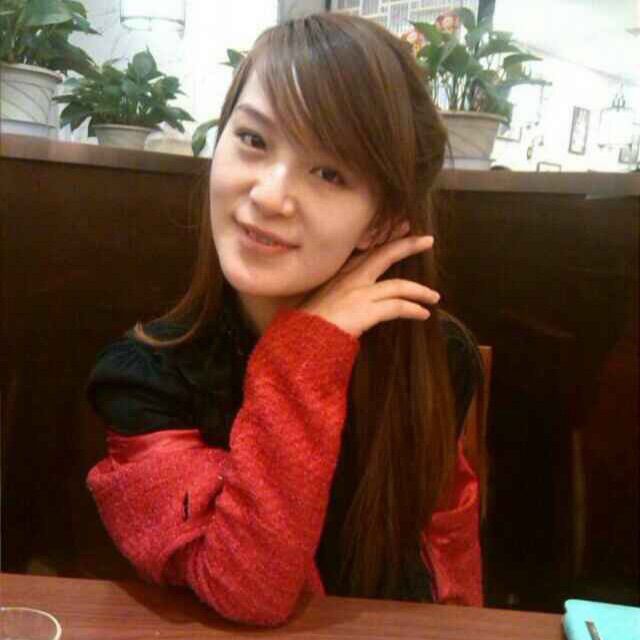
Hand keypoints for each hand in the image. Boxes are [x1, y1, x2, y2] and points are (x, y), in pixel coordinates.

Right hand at [298, 221, 439, 337]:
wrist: (302, 338)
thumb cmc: (307, 323)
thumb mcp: (320, 299)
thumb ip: (336, 292)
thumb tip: (348, 296)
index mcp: (339, 274)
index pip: (367, 251)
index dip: (386, 240)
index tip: (402, 229)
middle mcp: (351, 278)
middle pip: (385, 255)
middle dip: (407, 245)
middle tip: (427, 240)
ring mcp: (359, 293)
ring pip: (398, 285)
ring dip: (420, 290)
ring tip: (434, 297)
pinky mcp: (366, 310)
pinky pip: (397, 306)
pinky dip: (413, 309)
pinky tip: (423, 314)